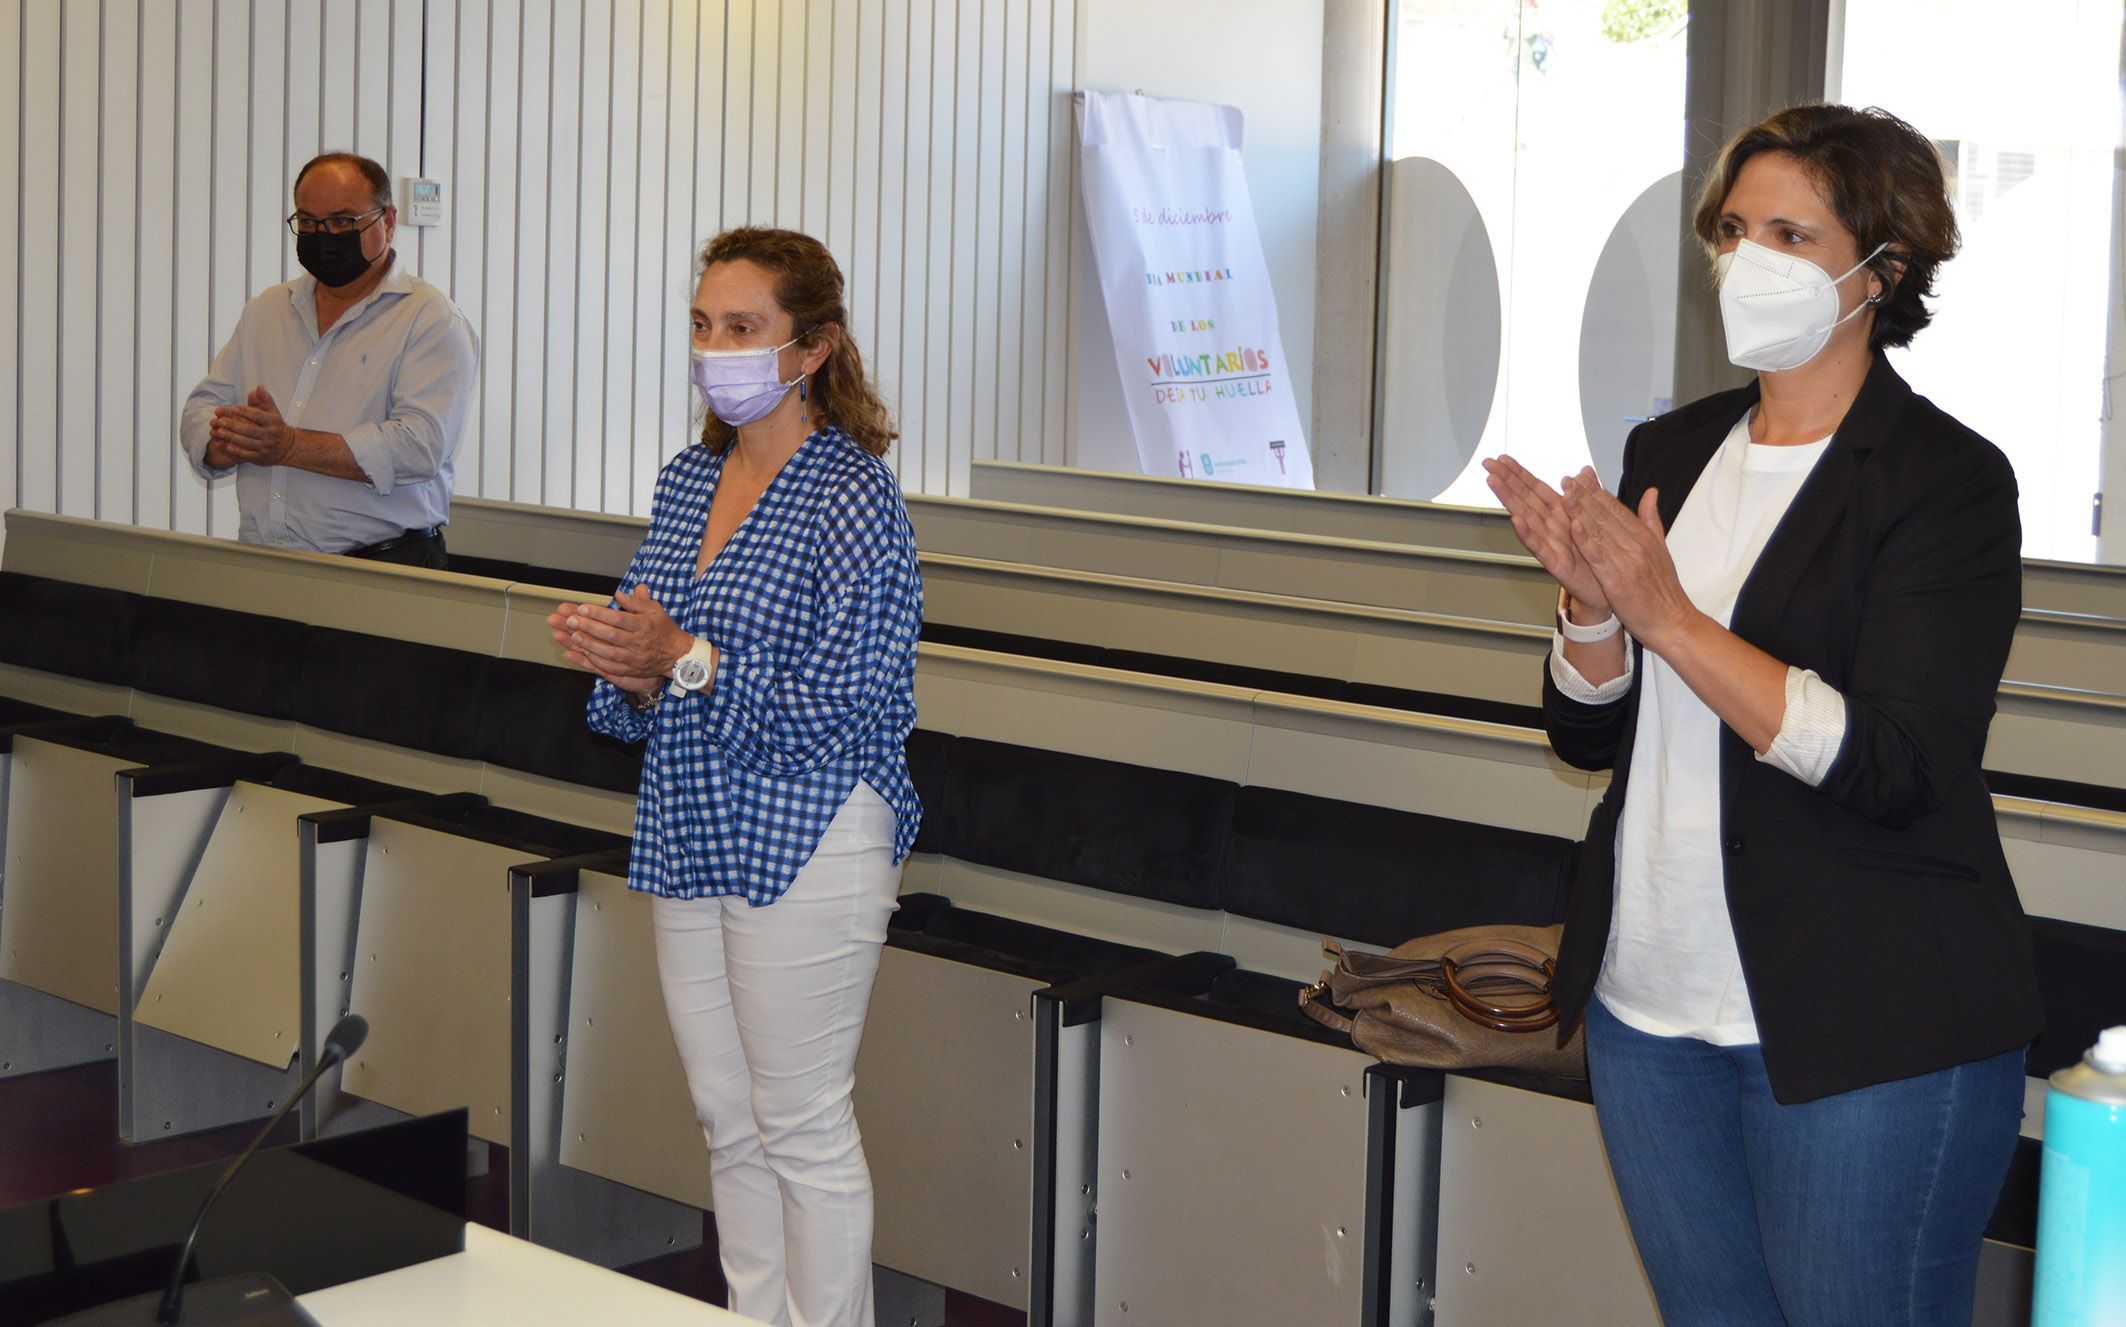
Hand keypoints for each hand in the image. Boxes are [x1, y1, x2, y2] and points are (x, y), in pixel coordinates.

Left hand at [208, 386, 294, 465]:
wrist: (288, 448)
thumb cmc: (276, 426)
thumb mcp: (273, 411)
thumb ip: (264, 399)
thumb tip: (259, 387)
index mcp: (272, 422)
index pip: (258, 416)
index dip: (245, 412)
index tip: (232, 408)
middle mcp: (269, 435)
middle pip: (250, 430)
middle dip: (233, 425)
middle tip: (218, 420)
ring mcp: (264, 447)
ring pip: (246, 442)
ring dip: (231, 437)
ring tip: (217, 432)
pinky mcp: (260, 457)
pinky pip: (246, 455)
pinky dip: (235, 451)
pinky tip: (224, 445)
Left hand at [547, 585, 693, 692]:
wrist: (676, 655)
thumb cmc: (664, 629)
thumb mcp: (655, 610)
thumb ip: (637, 601)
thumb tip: (619, 594)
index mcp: (644, 625)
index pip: (618, 618)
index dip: (598, 613)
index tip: (582, 608)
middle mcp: (638, 643)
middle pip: (610, 635)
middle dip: (588, 627)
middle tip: (570, 621)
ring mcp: (634, 659)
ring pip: (607, 652)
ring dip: (588, 644)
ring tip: (573, 635)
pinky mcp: (630, 670)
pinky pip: (609, 667)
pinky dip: (594, 661)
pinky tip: (582, 653)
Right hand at [1482, 456, 1609, 618]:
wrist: (1608, 588)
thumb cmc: (1598, 557)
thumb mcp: (1596, 520)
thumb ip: (1588, 495)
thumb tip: (1584, 470)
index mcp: (1561, 514)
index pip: (1536, 488)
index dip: (1519, 473)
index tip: (1502, 458)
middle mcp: (1551, 527)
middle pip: (1525, 499)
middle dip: (1506, 480)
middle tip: (1487, 464)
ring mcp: (1550, 544)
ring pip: (1526, 518)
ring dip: (1510, 500)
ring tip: (1494, 483)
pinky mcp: (1556, 563)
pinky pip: (1540, 547)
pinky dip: (1527, 534)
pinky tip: (1516, 521)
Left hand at [1561, 476, 1698, 650]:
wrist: (1673, 622)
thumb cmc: (1664, 590)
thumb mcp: (1661, 549)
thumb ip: (1652, 520)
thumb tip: (1651, 492)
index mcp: (1645, 537)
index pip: (1617, 509)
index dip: (1597, 492)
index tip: (1581, 477)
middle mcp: (1636, 545)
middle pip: (1606, 516)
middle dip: (1585, 496)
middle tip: (1567, 478)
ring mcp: (1628, 562)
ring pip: (1600, 532)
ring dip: (1581, 512)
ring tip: (1565, 494)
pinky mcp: (1619, 581)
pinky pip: (1599, 557)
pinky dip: (1586, 541)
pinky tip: (1573, 527)